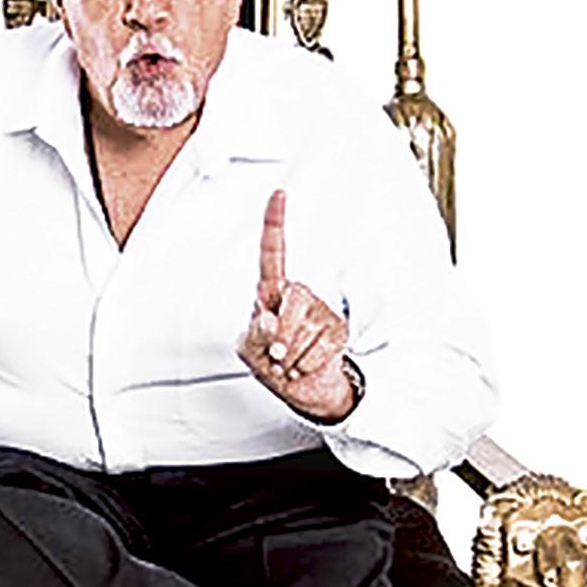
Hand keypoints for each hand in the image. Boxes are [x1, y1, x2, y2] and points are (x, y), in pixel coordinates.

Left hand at [236, 189, 358, 422]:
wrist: (303, 391)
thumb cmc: (272, 364)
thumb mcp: (249, 352)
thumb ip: (254, 335)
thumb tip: (269, 319)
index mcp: (271, 294)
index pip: (272, 254)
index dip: (275, 224)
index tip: (279, 196)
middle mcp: (297, 296)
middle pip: (294, 298)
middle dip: (282, 332)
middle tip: (276, 355)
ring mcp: (320, 311)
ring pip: (306, 327)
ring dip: (292, 355)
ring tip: (288, 363)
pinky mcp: (338, 330)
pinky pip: (321, 346)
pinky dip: (306, 363)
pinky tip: (304, 366)